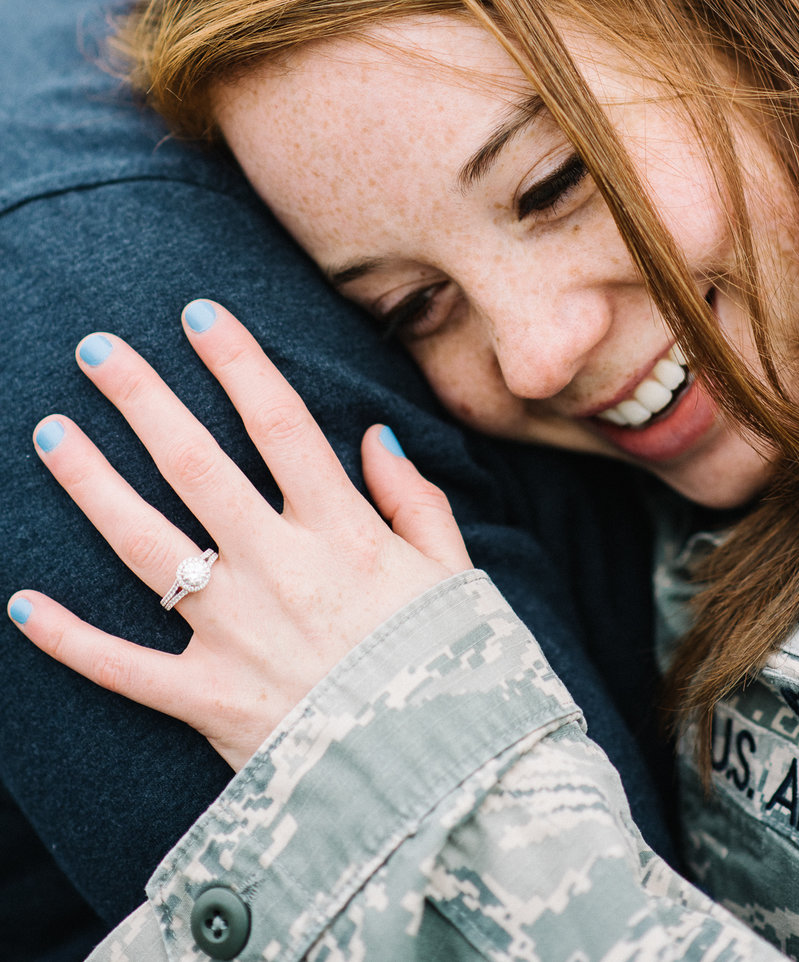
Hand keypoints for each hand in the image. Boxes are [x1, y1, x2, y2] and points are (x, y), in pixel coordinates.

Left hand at [6, 300, 471, 769]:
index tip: (198, 313)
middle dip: (140, 396)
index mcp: (341, 531)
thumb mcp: (455, 574)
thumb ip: (414, 498)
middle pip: (192, 462)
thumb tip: (371, 432)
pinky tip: (20, 605)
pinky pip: (122, 667)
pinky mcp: (205, 700)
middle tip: (94, 349)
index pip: (278, 421)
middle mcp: (278, 567)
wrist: (441, 787)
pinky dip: (68, 641)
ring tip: (50, 432)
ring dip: (90, 484)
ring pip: (144, 543)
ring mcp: (234, 633)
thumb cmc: (453, 671)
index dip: (236, 360)